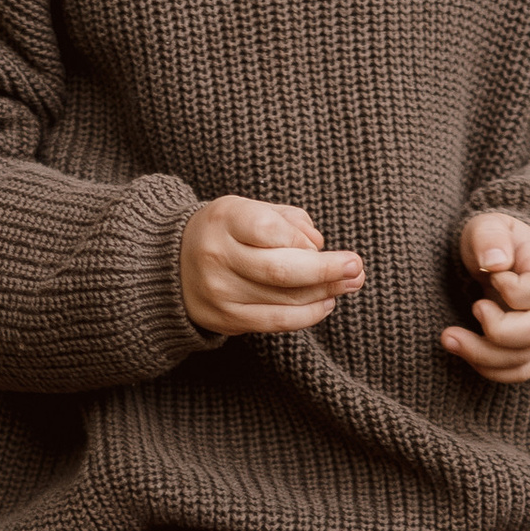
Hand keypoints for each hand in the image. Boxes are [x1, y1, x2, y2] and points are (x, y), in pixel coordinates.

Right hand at [181, 194, 364, 337]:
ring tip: (352, 283)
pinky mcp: (225, 319)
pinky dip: (307, 314)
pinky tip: (326, 303)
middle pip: (280, 270)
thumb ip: (288, 220)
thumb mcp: (250, 209)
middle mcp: (216, 256)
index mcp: (223, 219)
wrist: (172, 264)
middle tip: (357, 267)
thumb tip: (318, 245)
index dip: (301, 240)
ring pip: (283, 298)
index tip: (319, 243)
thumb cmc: (227, 231)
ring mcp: (219, 292)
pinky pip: (275, 321)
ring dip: (325, 292)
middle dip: (326, 270)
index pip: (268, 230)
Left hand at [444, 210, 529, 383]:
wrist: (504, 260)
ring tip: (448, 337)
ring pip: (524, 360)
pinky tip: (463, 351)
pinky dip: (489, 369)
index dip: (513, 289)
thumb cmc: (495, 242)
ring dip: (481, 354)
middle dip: (495, 330)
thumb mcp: (489, 225)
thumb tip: (495, 263)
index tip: (491, 276)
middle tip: (471, 308)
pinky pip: (518, 372)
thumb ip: (491, 237)